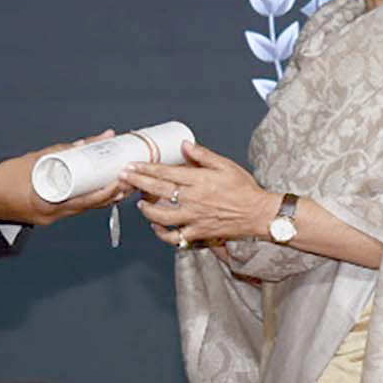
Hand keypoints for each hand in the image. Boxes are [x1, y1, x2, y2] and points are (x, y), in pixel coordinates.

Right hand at [0, 131, 125, 224]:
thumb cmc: (3, 179)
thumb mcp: (34, 160)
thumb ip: (61, 152)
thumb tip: (86, 143)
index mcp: (50, 205)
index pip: (86, 201)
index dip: (106, 193)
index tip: (119, 182)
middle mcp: (53, 216)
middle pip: (90, 207)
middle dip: (110, 195)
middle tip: (128, 183)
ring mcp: (50, 218)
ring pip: (83, 209)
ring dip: (101, 198)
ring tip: (119, 186)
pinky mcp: (47, 215)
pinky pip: (72, 208)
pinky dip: (85, 200)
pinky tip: (96, 192)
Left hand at [120, 141, 277, 248]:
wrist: (259, 214)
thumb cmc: (244, 189)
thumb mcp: (226, 165)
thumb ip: (203, 155)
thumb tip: (184, 145)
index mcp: (199, 180)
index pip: (166, 173)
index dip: (146, 168)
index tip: (132, 165)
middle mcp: (193, 199)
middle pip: (158, 190)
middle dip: (137, 182)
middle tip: (123, 177)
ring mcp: (194, 218)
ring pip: (161, 215)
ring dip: (146, 208)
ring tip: (138, 202)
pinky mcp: (198, 233)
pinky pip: (175, 237)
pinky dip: (162, 234)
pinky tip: (156, 226)